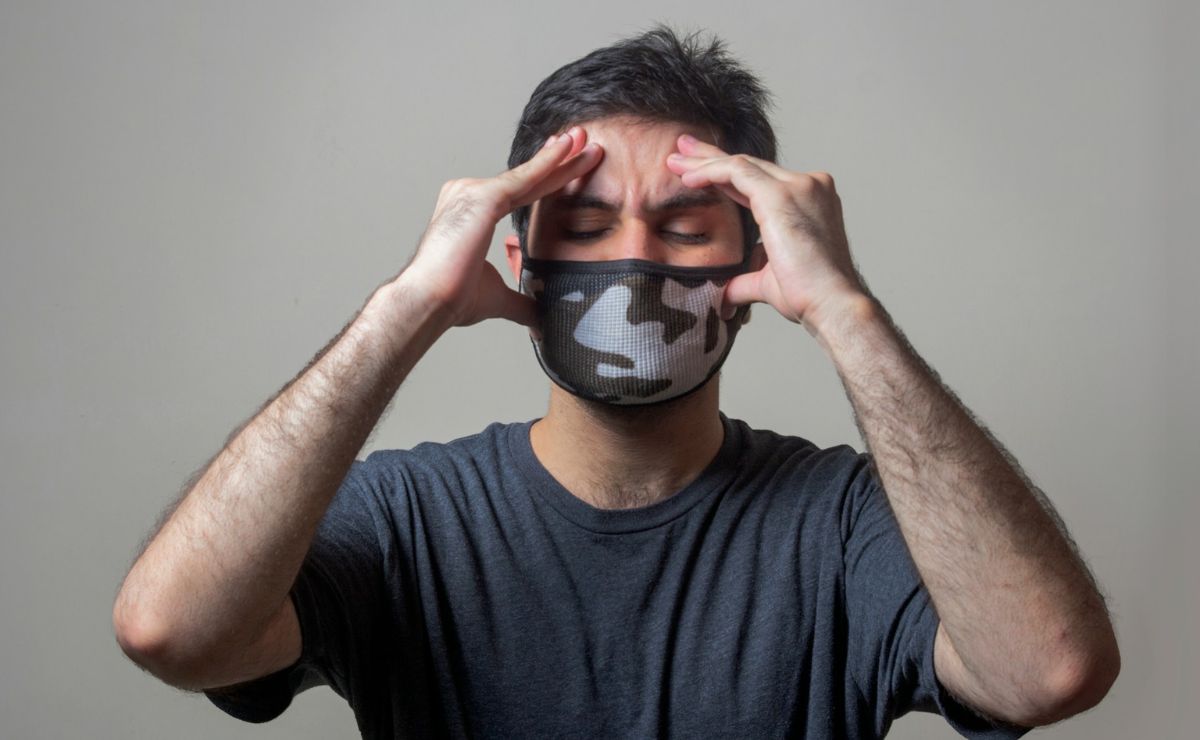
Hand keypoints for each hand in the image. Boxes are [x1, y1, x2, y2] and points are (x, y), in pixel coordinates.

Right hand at [403, 127, 602, 328]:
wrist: (430, 302)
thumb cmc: (450, 299)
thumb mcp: (497, 297)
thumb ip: (520, 302)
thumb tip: (539, 319)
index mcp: (471, 213)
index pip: (519, 193)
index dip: (546, 179)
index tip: (568, 163)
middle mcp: (468, 195)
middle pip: (526, 179)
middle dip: (559, 161)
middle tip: (586, 140)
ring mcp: (472, 192)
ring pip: (528, 175)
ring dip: (560, 157)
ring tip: (587, 140)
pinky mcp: (482, 197)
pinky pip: (523, 178)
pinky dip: (547, 163)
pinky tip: (567, 149)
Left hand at [665, 134, 869, 334]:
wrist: (832, 304)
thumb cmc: (809, 297)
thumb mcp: (768, 281)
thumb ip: (744, 281)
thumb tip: (723, 296)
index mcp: (808, 201)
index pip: (760, 180)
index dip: (726, 174)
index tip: (698, 172)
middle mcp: (807, 186)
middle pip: (750, 165)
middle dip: (711, 157)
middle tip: (681, 148)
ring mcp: (798, 186)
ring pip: (741, 164)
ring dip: (704, 162)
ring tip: (675, 160)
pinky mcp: (781, 194)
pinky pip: (737, 171)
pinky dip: (711, 172)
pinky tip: (689, 178)